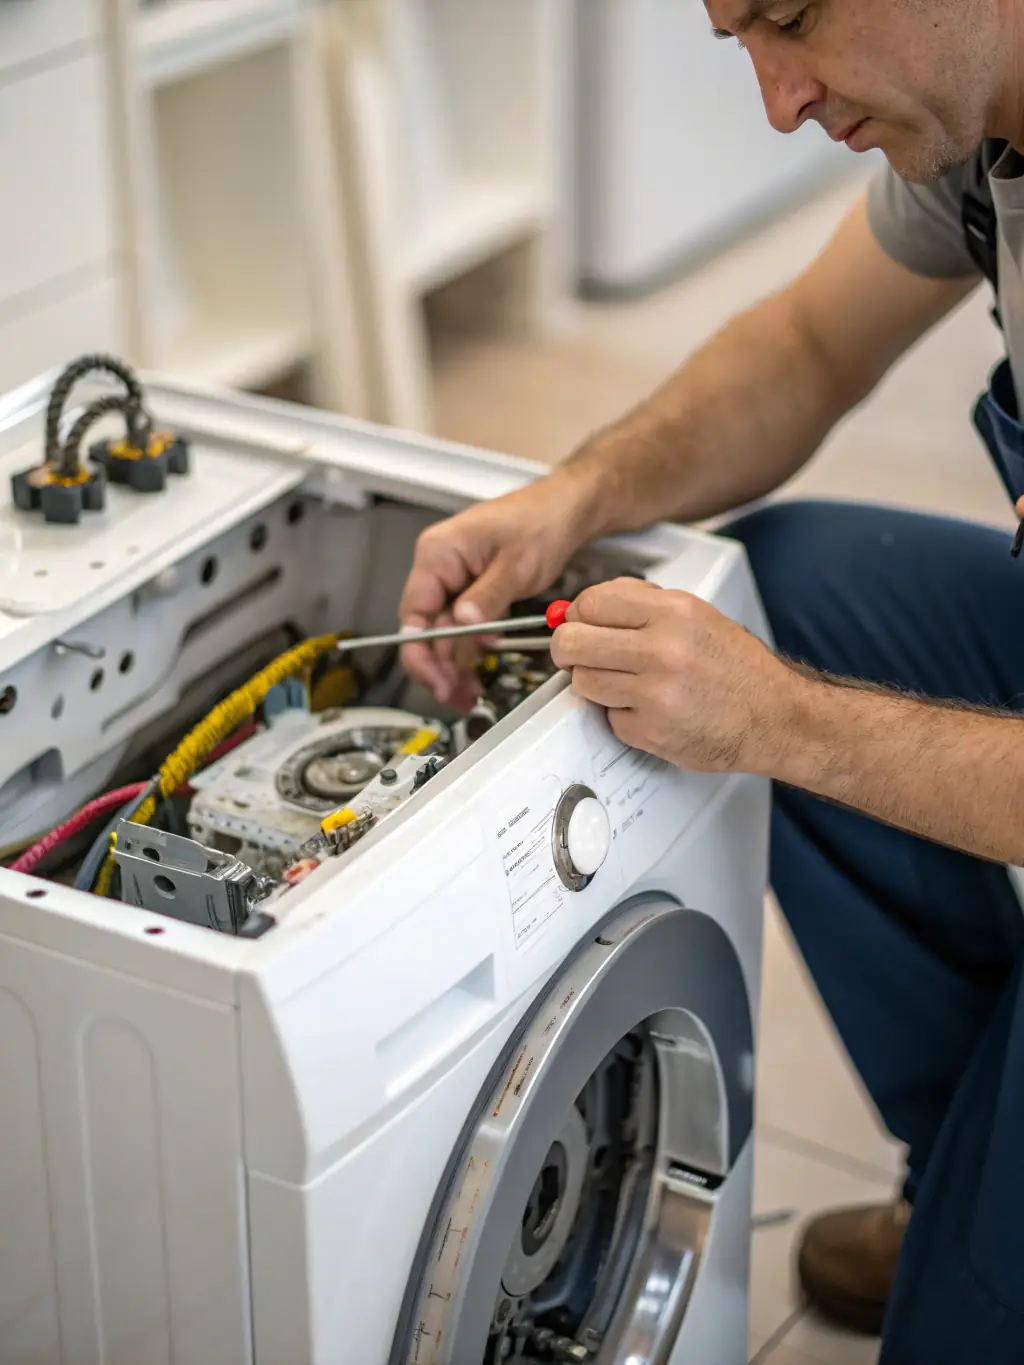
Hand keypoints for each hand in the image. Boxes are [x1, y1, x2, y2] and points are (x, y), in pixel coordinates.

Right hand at [399, 474, 595, 708]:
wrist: (567, 509)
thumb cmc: (541, 522)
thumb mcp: (516, 564)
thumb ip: (487, 597)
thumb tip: (462, 625)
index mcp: (438, 554)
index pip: (414, 613)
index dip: (422, 653)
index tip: (440, 681)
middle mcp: (439, 568)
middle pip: (425, 628)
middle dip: (439, 667)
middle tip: (458, 696)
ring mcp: (455, 580)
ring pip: (443, 633)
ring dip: (454, 665)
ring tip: (469, 694)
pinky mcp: (472, 591)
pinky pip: (463, 627)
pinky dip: (470, 651)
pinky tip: (478, 672)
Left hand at [550, 577, 795, 772]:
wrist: (774, 717)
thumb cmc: (738, 669)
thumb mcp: (697, 616)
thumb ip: (642, 606)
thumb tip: (588, 606)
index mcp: (674, 613)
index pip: (592, 603)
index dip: (577, 615)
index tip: (579, 623)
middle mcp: (662, 650)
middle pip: (573, 643)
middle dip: (567, 649)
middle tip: (577, 654)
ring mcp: (655, 693)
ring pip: (583, 682)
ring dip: (594, 683)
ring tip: (621, 682)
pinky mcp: (651, 730)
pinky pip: (608, 718)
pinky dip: (621, 715)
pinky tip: (646, 709)